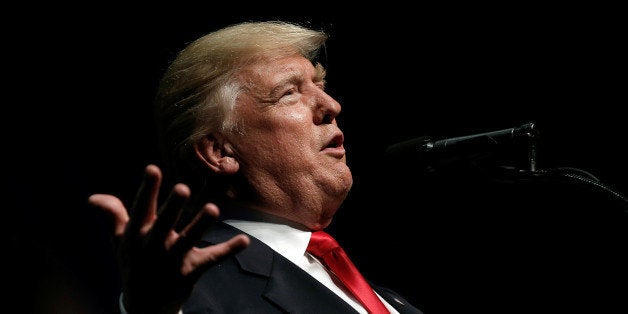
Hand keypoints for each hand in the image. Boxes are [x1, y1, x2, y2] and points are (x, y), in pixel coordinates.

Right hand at [88, 164, 249, 313]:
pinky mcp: (191, 270)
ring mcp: (173, 259)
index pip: (141, 209)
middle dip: (172, 207)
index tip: (152, 168)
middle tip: (182, 188)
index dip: (147, 189)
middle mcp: (154, 246)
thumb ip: (113, 216)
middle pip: (164, 224)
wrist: (145, 307)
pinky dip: (228, 250)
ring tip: (212, 209)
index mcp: (137, 235)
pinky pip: (212, 258)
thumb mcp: (121, 242)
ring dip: (200, 225)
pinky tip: (244, 241)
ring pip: (188, 240)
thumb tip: (94, 198)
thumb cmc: (134, 264)